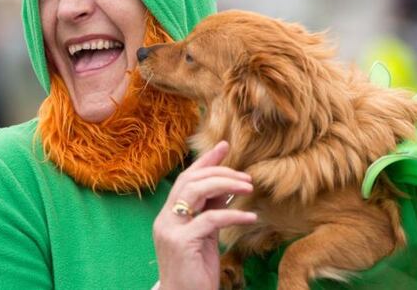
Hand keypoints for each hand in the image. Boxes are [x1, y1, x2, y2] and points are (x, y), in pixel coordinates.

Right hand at [153, 141, 256, 289]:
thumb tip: (227, 188)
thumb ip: (211, 211)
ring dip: (226, 185)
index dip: (205, 161)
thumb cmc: (195, 272)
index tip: (224, 146)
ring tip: (249, 187)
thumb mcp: (205, 236)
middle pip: (190, 180)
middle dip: (220, 171)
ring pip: (196, 191)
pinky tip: (250, 216)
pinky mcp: (182, 242)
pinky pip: (211, 219)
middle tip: (246, 176)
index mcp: (169, 215)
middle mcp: (165, 219)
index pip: (186, 179)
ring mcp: (171, 230)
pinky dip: (233, 214)